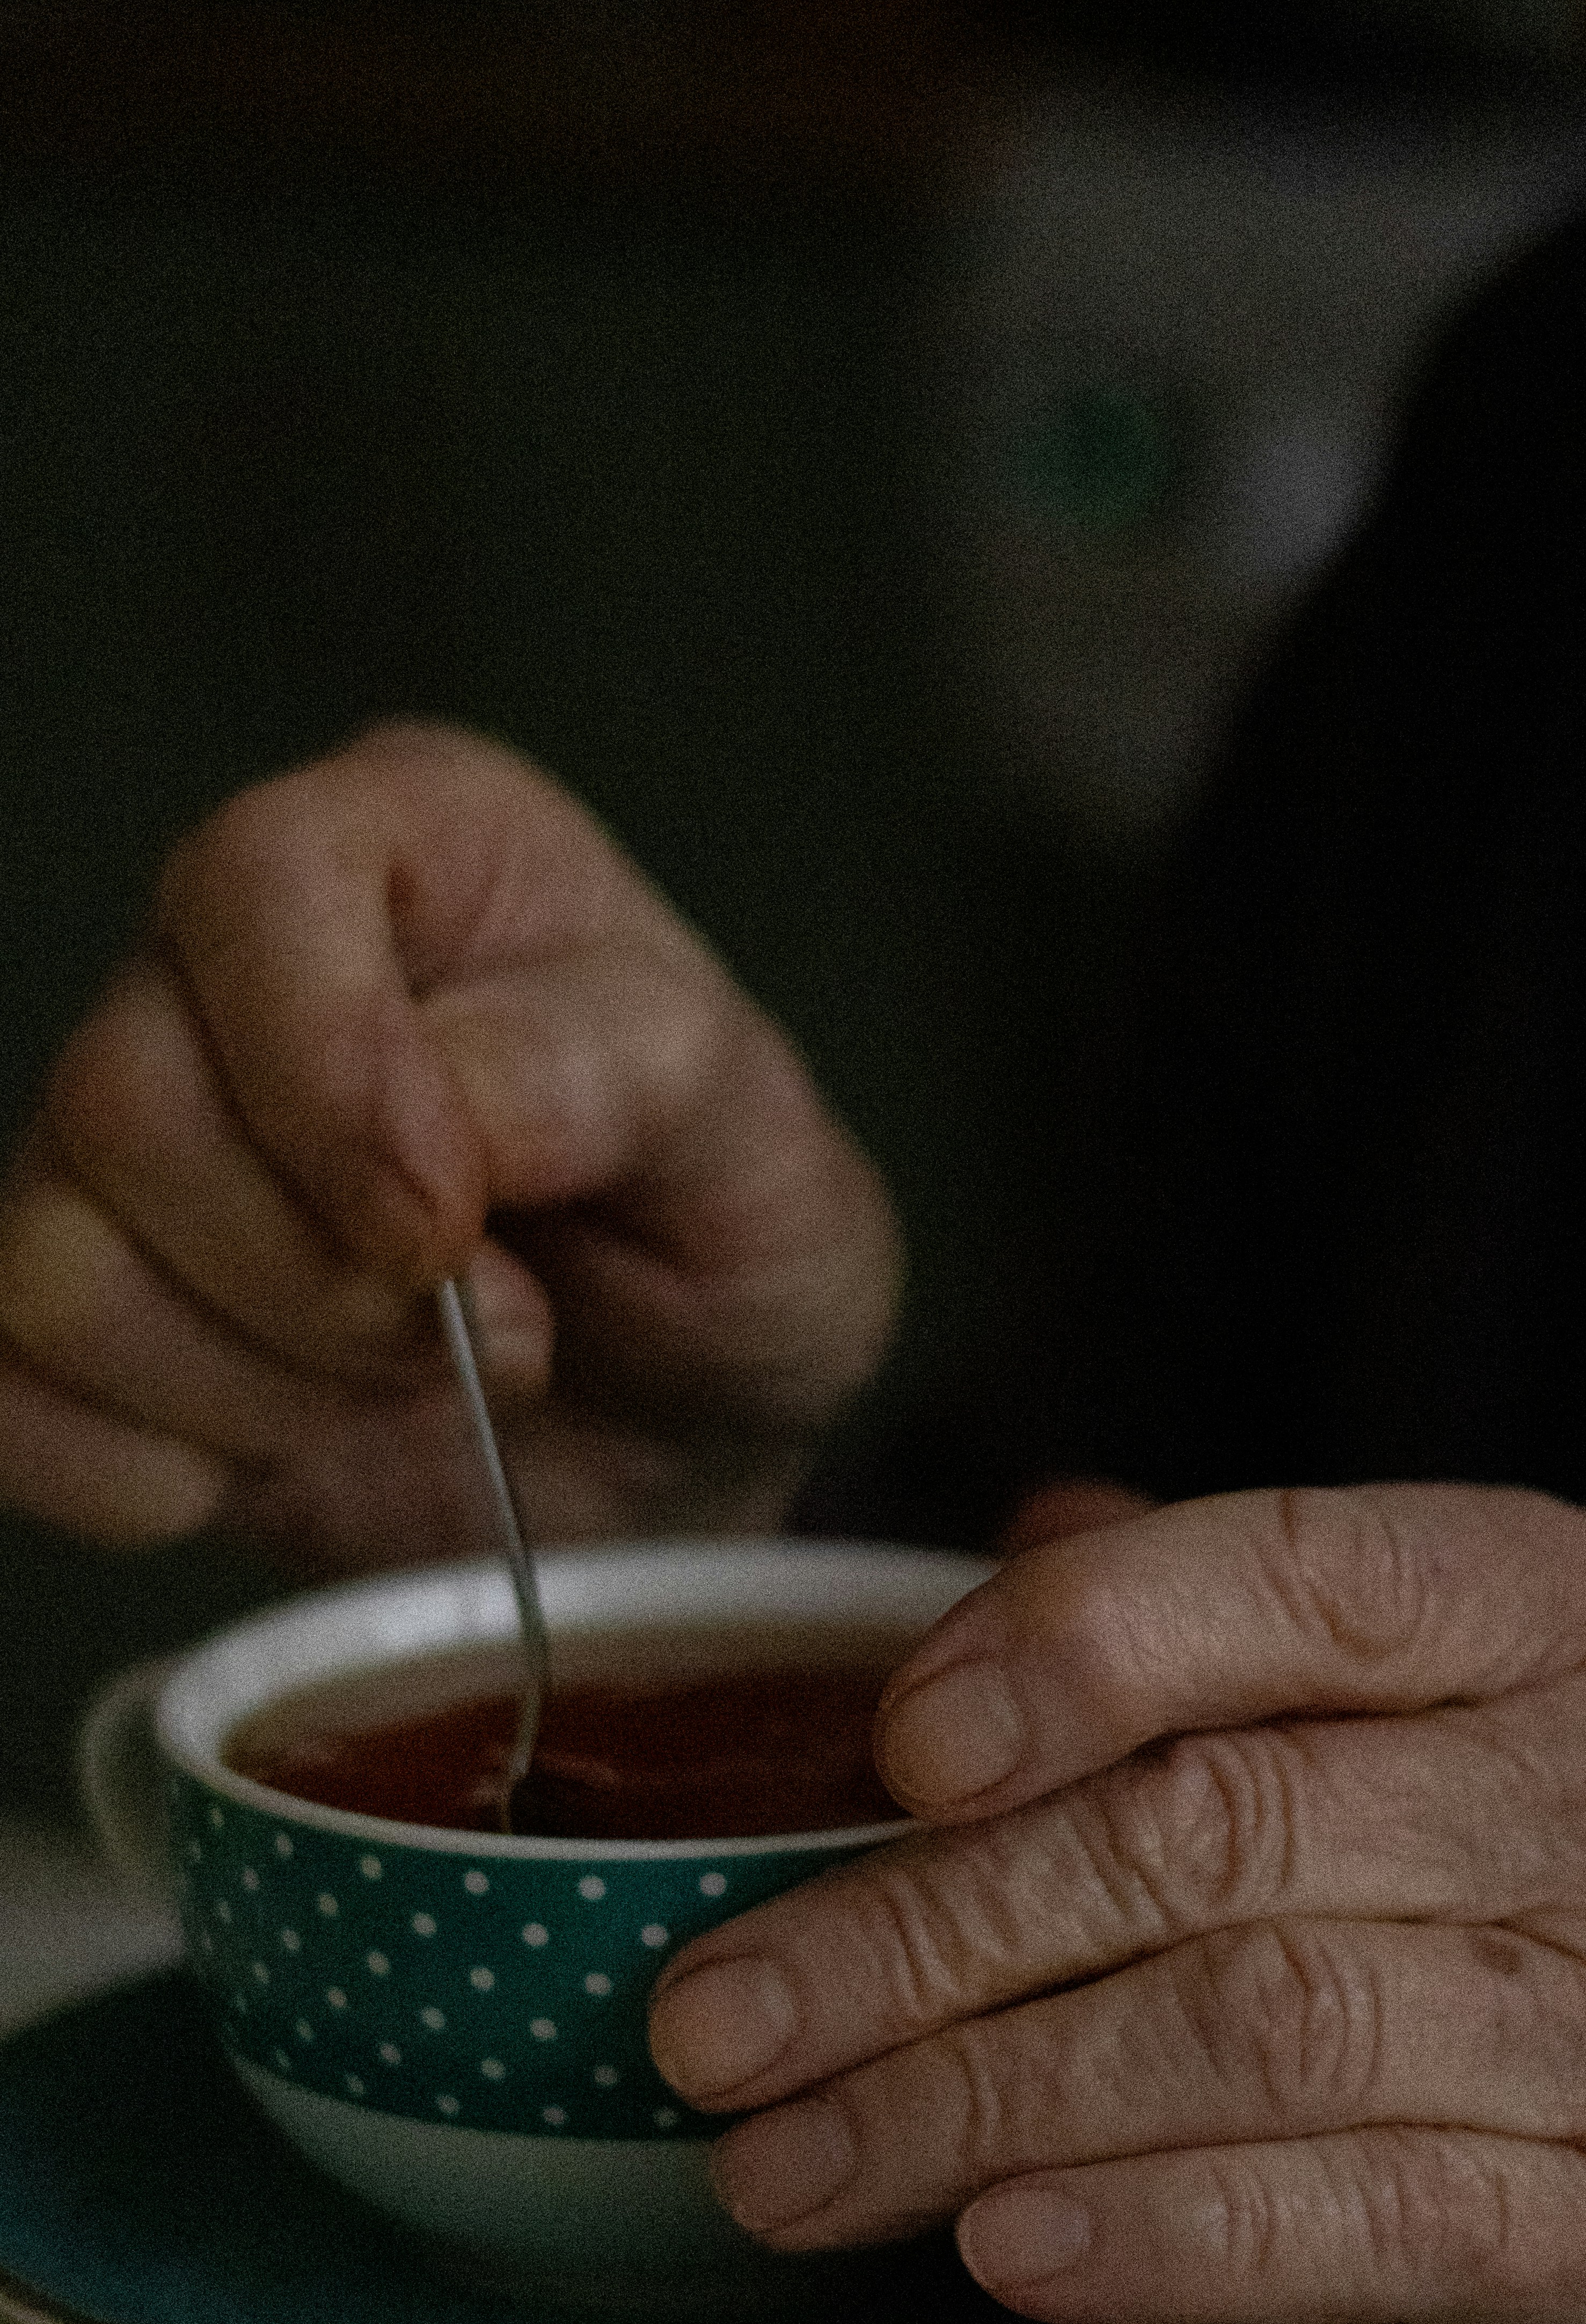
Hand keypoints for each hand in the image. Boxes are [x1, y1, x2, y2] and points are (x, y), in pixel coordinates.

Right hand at [0, 723, 898, 1570]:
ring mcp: (137, 1148)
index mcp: (409, 851)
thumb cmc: (734, 1248)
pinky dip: (157, 1472)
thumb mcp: (771, 1147)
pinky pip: (7, 1400)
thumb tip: (449, 1110)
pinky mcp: (88, 1320)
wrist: (700, 1435)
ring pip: (53, 1263)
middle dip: (322, 1281)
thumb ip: (625, 1078)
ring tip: (406, 1389)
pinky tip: (294, 1452)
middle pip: (123, 1098)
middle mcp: (233, 971)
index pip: (254, 883)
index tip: (447, 1232)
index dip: (327, 1078)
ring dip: (258, 1386)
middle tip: (496, 1335)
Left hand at [648, 1483, 1585, 2323]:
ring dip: (984, 2100)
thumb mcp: (1544, 1675)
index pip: (1298, 1575)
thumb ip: (1286, 1613)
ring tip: (783, 2163)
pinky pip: (1381, 2218)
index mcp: (1564, 1614)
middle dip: (928, 1933)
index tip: (892, 1740)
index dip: (1076, 1648)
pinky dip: (1172, 2228)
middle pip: (1217, 1835)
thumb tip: (1028, 1542)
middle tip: (718, 2018)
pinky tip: (997, 2242)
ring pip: (1257, 2032)